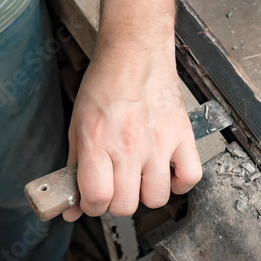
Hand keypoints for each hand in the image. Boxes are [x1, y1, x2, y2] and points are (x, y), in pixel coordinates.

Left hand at [64, 50, 201, 220]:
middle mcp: (129, 144)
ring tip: (142, 177)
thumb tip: (71, 207)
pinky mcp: (183, 135)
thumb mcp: (78, 124)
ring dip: (147, 194)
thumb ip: (74, 167)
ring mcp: (159, 141)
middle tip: (117, 187)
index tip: (94, 200)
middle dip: (118, 202)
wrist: (135, 52)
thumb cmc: (105, 84)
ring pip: (157, 198)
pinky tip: (168, 172)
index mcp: (98, 141)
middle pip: (126, 205)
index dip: (93, 207)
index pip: (98, 198)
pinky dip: (180, 183)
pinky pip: (190, 177)